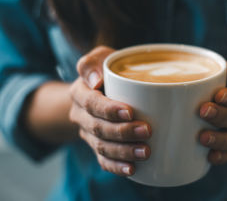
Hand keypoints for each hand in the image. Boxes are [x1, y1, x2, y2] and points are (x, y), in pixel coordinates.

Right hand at [69, 46, 151, 175]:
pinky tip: (132, 169)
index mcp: (79, 92)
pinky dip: (116, 166)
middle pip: (98, 127)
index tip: (130, 112)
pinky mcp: (97, 146)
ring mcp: (88, 133)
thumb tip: (96, 79)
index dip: (109, 110)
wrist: (98, 88)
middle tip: (147, 130)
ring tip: (146, 151)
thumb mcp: (100, 57)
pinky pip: (102, 160)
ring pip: (101, 146)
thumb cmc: (106, 70)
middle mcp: (80, 115)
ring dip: (124, 151)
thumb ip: (92, 62)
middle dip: (122, 132)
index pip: (91, 103)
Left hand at [199, 63, 226, 164]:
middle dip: (221, 114)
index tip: (219, 95)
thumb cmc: (201, 83)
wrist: (205, 103)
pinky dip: (220, 156)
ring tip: (203, 137)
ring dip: (219, 138)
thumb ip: (211, 67)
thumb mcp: (205, 72)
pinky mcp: (221, 146)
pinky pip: (226, 154)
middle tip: (204, 111)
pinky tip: (210, 156)